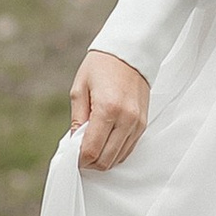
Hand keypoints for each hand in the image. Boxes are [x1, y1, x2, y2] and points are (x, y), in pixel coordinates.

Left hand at [69, 50, 149, 171]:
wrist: (130, 52)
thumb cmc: (102, 66)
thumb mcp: (80, 89)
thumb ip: (77, 120)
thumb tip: (74, 144)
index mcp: (107, 109)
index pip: (91, 150)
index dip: (79, 159)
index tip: (73, 154)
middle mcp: (126, 119)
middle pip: (105, 160)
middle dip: (90, 162)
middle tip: (80, 152)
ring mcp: (137, 123)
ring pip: (118, 158)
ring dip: (103, 158)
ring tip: (93, 144)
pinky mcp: (143, 124)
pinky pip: (128, 149)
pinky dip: (115, 152)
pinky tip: (105, 141)